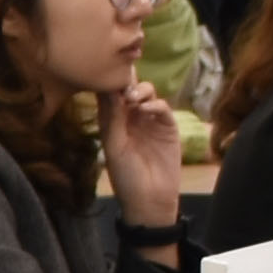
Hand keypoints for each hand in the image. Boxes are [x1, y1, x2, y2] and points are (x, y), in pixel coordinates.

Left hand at [104, 77, 185, 228]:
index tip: (104, 75)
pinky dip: (155, 104)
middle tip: (122, 86)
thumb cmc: (125, 176)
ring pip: (146, 93)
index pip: (109, 95)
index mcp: (112, 121)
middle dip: (126, 82)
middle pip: (129, 88)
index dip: (108, 83)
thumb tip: (110, 91)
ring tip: (132, 100)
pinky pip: (162, 108)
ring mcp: (150, 119)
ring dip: (140, 91)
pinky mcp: (167, 126)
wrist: (149, 198)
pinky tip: (146, 110)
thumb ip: (112, 118)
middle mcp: (130, 117)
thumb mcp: (113, 146)